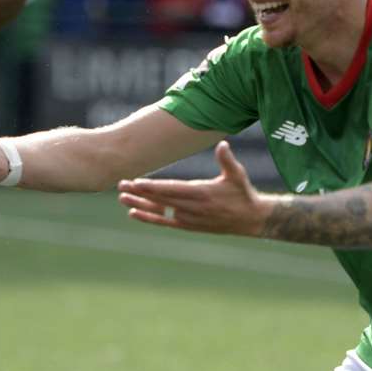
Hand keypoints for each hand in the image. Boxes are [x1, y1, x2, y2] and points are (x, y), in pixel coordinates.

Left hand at [117, 140, 266, 235]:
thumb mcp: (238, 175)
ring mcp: (188, 218)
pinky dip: (149, 218)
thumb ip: (227, 160)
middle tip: (121, 186)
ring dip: (140, 204)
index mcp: (201, 193)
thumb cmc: (242, 193)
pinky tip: (133, 213)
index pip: (172, 190)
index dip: (153, 187)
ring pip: (159, 211)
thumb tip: (223, 145)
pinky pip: (164, 222)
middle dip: (140, 193)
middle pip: (160, 200)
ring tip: (122, 198)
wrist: (250, 220)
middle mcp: (192, 208)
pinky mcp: (188, 225)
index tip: (136, 182)